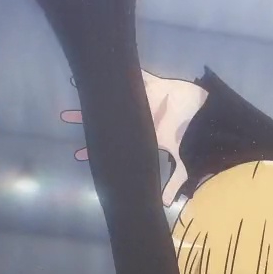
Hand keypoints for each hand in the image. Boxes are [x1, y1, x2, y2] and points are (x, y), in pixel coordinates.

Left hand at [61, 72, 209, 201]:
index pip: (115, 144)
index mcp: (144, 136)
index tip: (78, 155)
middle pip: (107, 119)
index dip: (96, 151)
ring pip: (113, 96)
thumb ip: (174, 183)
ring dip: (96, 92)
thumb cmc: (194, 139)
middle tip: (65, 118)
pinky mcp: (151, 84)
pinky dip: (117, 69)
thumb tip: (165, 205)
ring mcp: (143, 100)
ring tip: (75, 86)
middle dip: (86, 119)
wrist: (208, 119)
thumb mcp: (185, 165)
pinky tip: (102, 68)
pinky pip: (131, 75)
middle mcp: (139, 118)